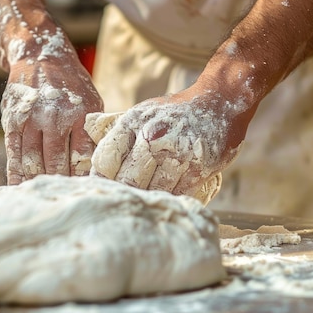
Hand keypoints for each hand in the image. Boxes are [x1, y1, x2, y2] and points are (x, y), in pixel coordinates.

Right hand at [1, 52, 102, 184]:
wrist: (41, 57)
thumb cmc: (72, 86)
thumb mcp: (92, 102)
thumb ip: (93, 130)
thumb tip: (100, 165)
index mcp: (79, 113)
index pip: (82, 156)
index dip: (83, 178)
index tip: (85, 192)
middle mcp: (54, 117)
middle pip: (56, 162)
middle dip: (61, 182)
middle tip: (65, 198)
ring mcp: (31, 119)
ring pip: (33, 161)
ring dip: (39, 180)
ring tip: (45, 194)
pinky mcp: (12, 121)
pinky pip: (13, 154)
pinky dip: (16, 174)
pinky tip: (20, 188)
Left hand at [89, 85, 249, 196]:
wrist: (219, 102)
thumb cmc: (174, 113)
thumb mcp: (143, 113)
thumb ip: (121, 135)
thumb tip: (93, 164)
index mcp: (133, 122)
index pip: (104, 160)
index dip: (98, 180)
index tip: (98, 193)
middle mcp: (152, 137)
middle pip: (125, 180)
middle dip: (121, 195)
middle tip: (117, 209)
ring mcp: (176, 153)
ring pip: (151, 191)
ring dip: (145, 200)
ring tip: (140, 210)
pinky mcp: (198, 167)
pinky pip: (176, 193)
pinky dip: (168, 199)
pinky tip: (164, 202)